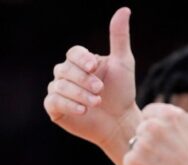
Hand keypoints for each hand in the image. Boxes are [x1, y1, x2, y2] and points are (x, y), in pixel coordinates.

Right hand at [43, 7, 139, 164]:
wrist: (121, 121)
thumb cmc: (123, 92)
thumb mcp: (123, 63)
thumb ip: (119, 38)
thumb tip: (124, 10)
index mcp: (81, 62)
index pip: (74, 53)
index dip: (82, 59)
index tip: (94, 66)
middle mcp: (67, 75)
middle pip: (65, 69)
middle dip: (83, 79)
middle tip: (100, 89)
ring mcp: (60, 91)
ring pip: (60, 86)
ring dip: (79, 94)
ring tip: (96, 102)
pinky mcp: (56, 109)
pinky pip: (54, 102)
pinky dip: (69, 105)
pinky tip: (84, 110)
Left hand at [124, 66, 187, 164]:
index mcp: (167, 114)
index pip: (152, 115)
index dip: (163, 130)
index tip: (176, 143)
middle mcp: (152, 127)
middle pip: (143, 130)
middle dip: (153, 142)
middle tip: (170, 156)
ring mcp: (141, 146)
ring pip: (136, 145)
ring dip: (147, 155)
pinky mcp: (134, 163)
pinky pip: (131, 162)